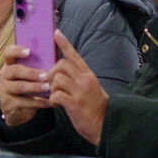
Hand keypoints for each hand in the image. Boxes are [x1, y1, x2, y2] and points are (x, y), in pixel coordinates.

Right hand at [0, 44, 50, 126]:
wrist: (17, 109)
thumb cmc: (28, 84)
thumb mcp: (29, 74)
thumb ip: (38, 64)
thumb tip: (57, 54)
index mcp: (9, 64)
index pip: (8, 53)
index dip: (17, 51)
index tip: (29, 51)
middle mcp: (4, 75)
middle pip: (14, 70)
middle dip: (31, 73)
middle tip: (45, 75)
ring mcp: (4, 90)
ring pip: (19, 87)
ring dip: (35, 87)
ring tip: (48, 87)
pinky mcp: (8, 104)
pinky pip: (24, 102)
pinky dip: (39, 102)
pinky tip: (49, 101)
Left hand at [44, 30, 108, 145]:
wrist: (106, 124)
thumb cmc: (97, 108)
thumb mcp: (91, 88)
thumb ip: (79, 80)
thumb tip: (63, 74)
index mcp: (88, 75)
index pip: (75, 55)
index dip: (64, 44)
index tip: (56, 33)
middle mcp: (85, 80)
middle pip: (61, 64)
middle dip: (51, 73)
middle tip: (51, 84)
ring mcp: (80, 91)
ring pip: (57, 78)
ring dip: (52, 87)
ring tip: (56, 96)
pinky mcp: (74, 103)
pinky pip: (56, 94)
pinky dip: (53, 99)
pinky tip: (57, 105)